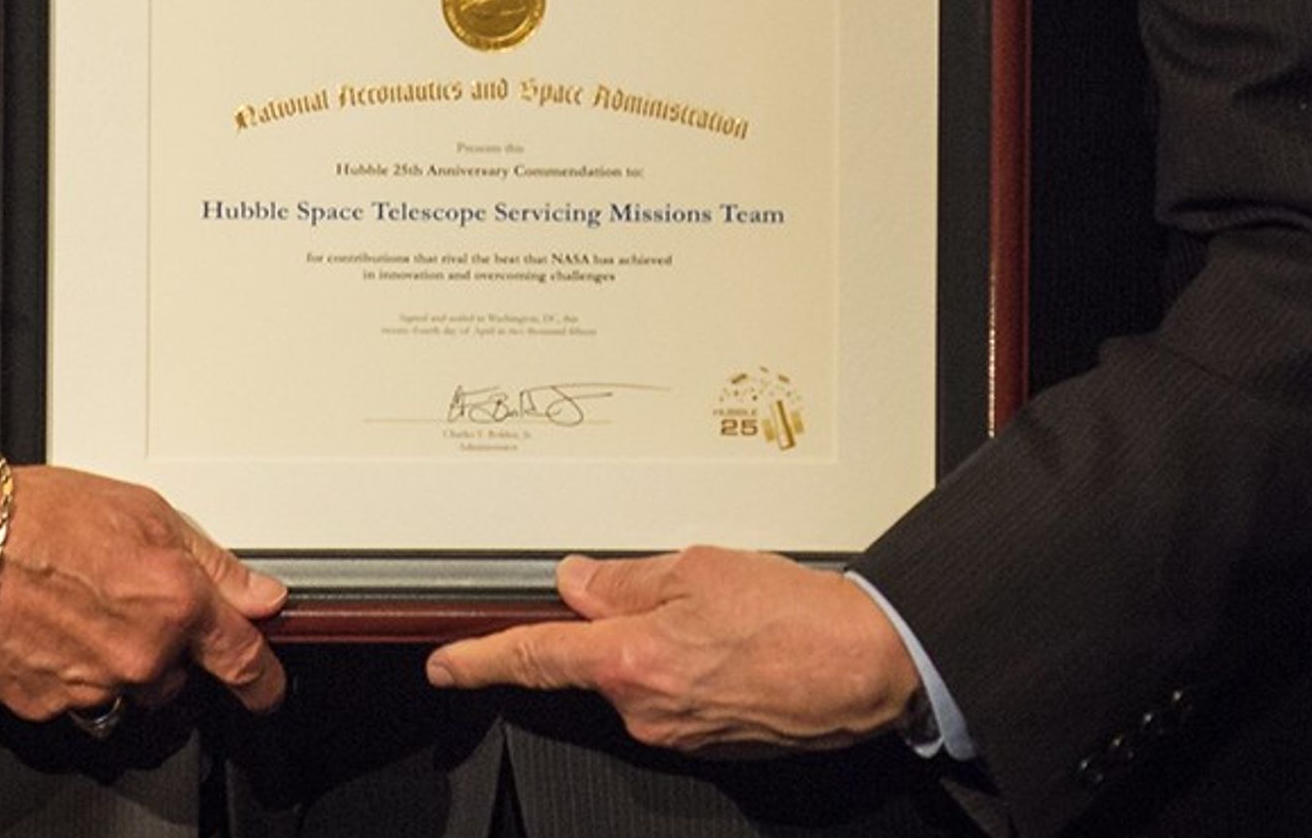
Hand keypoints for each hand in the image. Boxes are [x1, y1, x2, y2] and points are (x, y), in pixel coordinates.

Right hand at [0, 462, 287, 722]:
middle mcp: (141, 656)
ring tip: (80, 610)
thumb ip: (211, 561)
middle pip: (179, 676)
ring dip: (120, 663)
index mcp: (174, 604)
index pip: (244, 662)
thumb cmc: (35, 517)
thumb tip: (259, 594)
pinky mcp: (49, 709)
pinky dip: (73, 674)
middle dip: (165, 647)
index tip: (268, 686)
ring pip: (130, 691)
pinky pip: (79, 701)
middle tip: (124, 599)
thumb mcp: (142, 510)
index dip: (263, 680)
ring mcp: (95, 690)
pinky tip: (50, 631)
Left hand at [424, 548, 917, 753]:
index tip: (446, 663)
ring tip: (725, 617)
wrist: (865, 667)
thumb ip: (626, 580)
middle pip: (596, 661)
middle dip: (618, 624)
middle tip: (679, 592)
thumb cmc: (797, 617)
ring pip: (638, 677)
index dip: (481, 659)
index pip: (534, 657)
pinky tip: (733, 646)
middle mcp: (646, 709)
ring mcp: (677, 733)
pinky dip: (690, 668)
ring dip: (660, 644)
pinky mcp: (707, 743)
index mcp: (632, 660)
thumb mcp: (699, 568)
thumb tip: (580, 583)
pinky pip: (674, 698)